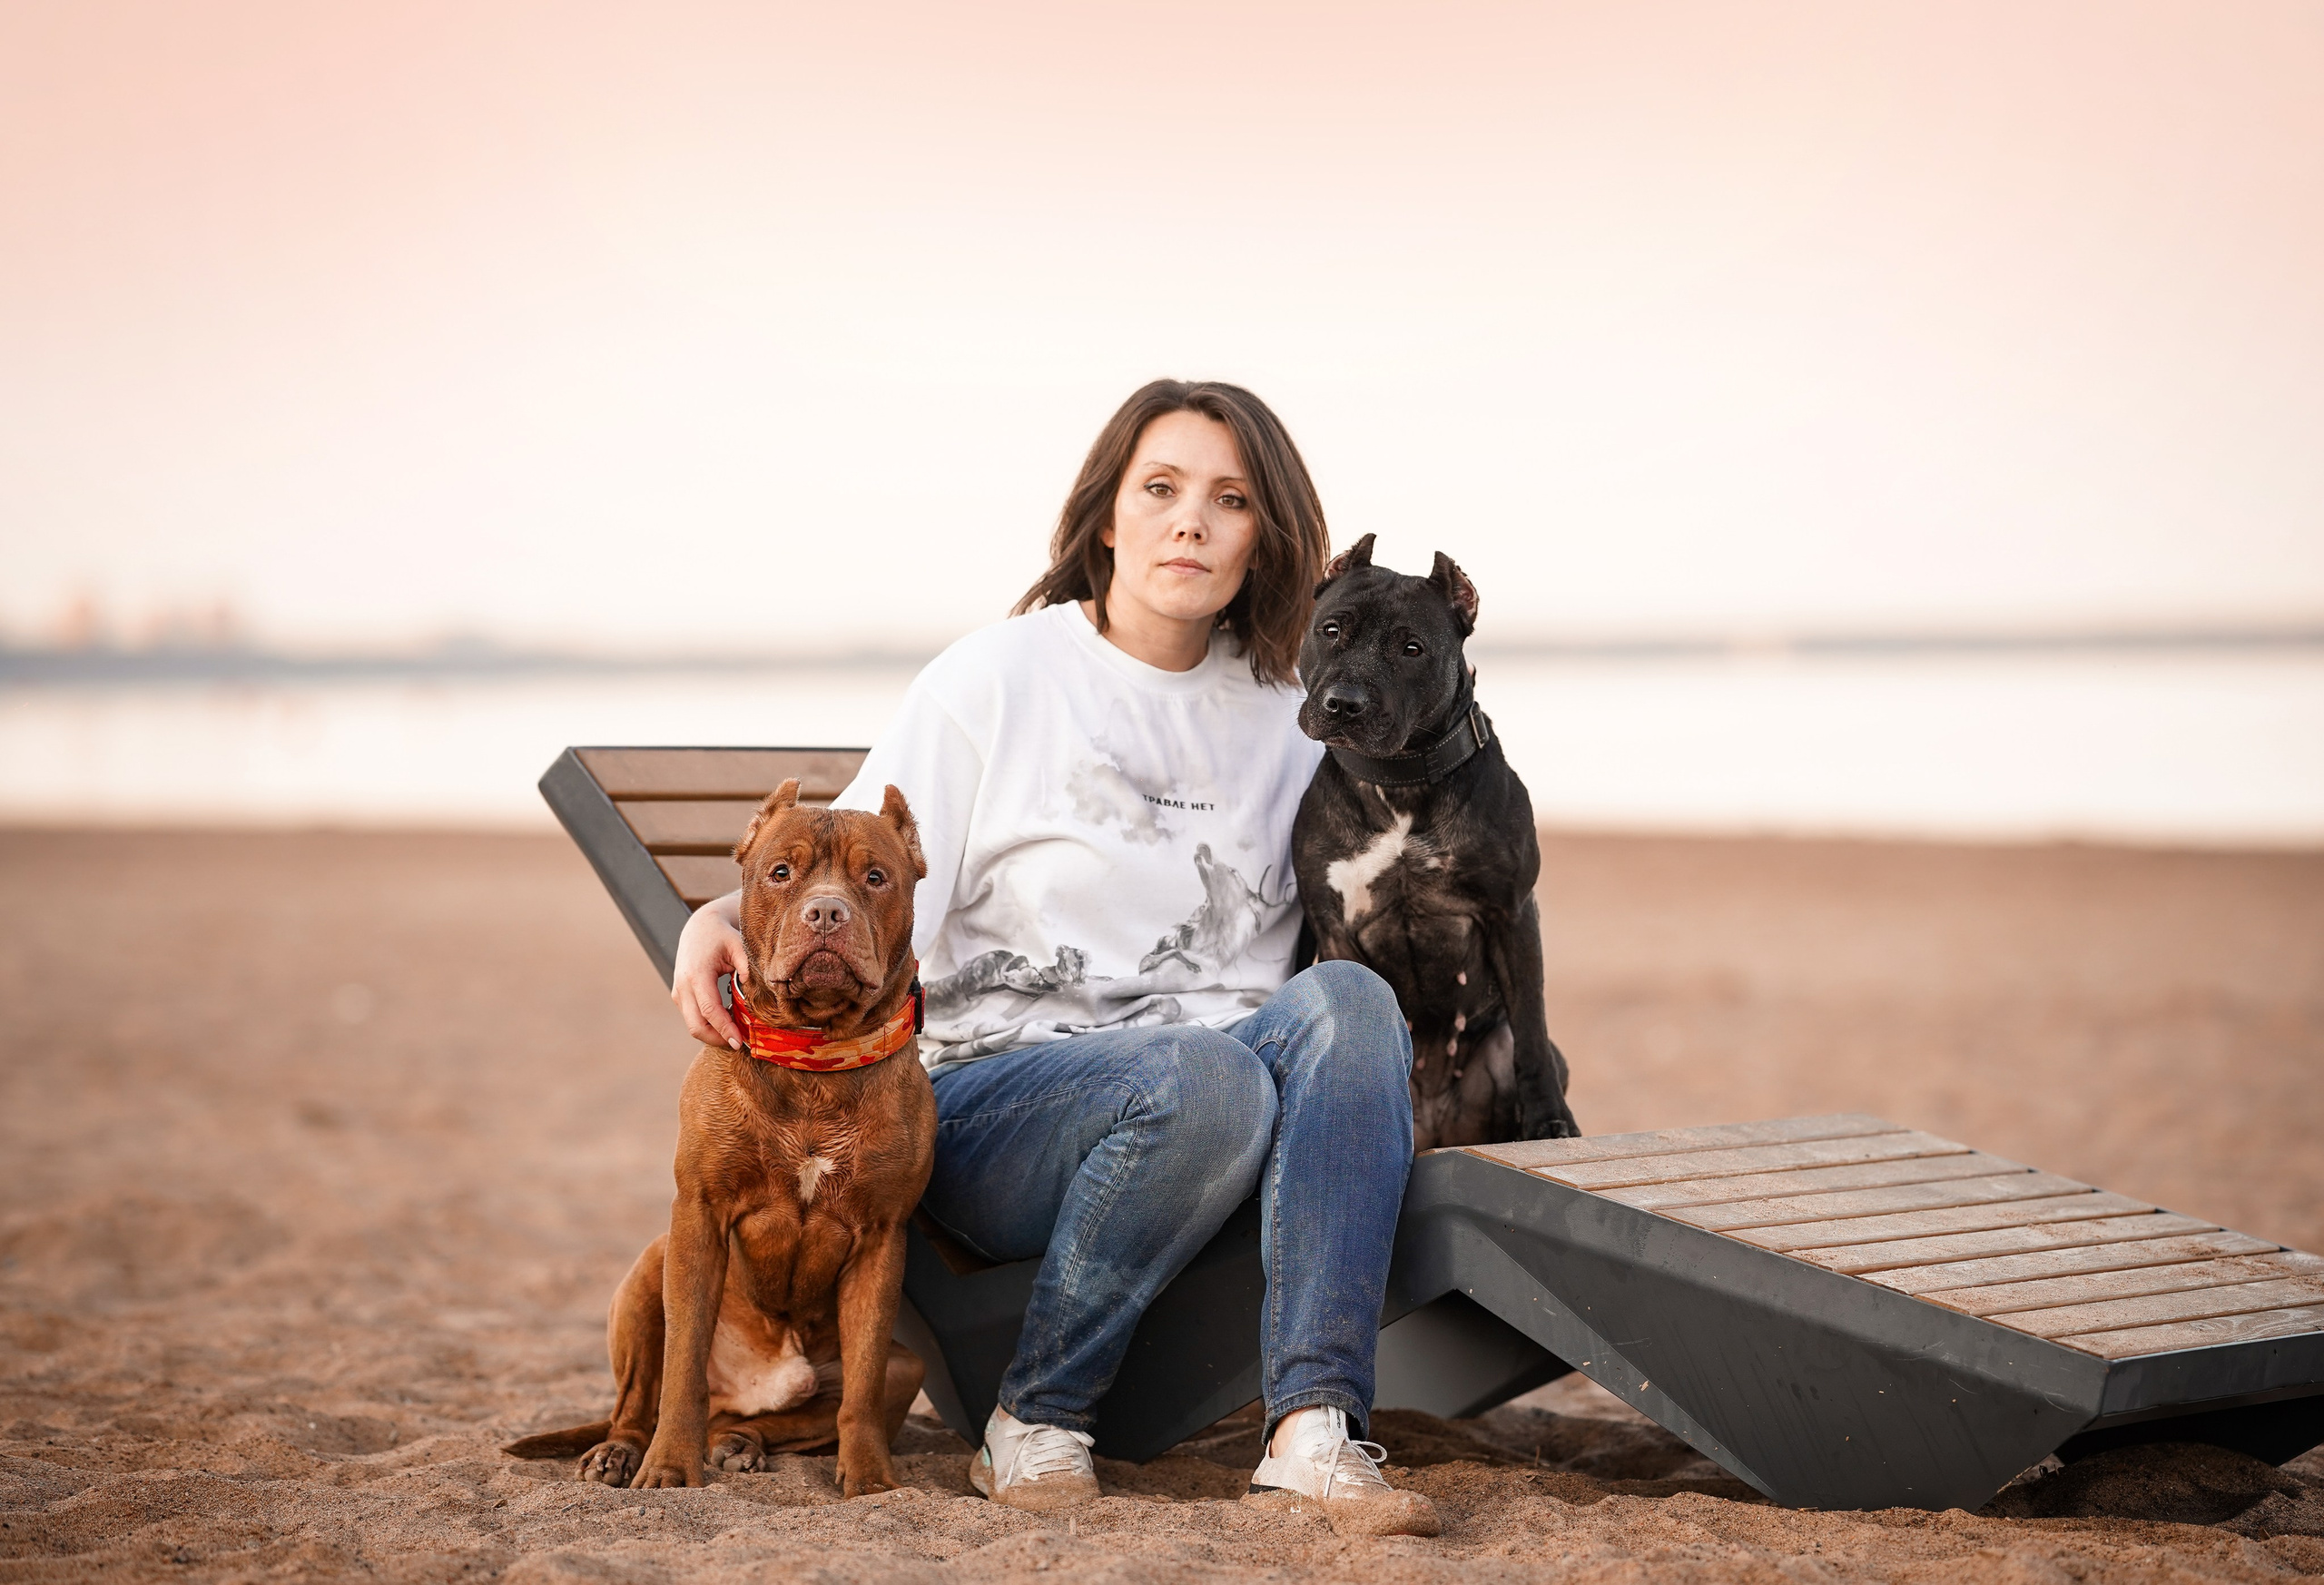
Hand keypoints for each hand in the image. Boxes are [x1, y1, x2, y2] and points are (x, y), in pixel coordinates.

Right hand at [672, 892, 745, 1049]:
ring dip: (713, 1033)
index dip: (724, 1029)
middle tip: (740, 1043)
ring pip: (692, 1025)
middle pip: (695, 1026)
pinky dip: (708, 1024)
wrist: (699, 927)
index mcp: (697, 974)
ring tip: (737, 1031)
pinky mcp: (679, 996)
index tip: (740, 1042)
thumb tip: (757, 991)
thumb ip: (747, 966)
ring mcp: (678, 992)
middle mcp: (683, 986)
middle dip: (717, 1039)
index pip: (709, 1011)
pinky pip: (692, 1017)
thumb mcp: (739, 945)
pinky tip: (727, 1020)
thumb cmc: (721, 935)